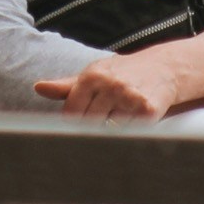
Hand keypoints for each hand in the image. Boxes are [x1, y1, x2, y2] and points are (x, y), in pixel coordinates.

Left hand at [33, 44, 189, 121]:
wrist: (165, 68)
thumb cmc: (123, 72)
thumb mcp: (95, 73)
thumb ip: (66, 86)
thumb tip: (38, 87)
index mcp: (92, 76)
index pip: (71, 113)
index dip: (72, 127)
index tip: (73, 134)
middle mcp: (110, 85)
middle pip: (89, 125)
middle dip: (90, 133)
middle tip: (93, 136)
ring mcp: (129, 97)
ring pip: (109, 131)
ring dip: (111, 134)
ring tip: (114, 127)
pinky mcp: (147, 110)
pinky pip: (130, 133)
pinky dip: (128, 134)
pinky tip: (130, 126)